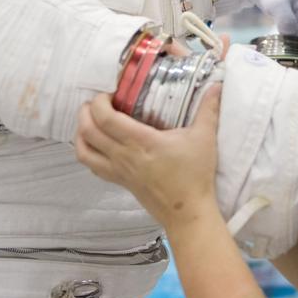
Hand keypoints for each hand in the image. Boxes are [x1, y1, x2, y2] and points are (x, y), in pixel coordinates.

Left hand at [75, 85, 223, 227]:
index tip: (110, 92)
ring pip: (83, 150)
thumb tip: (217, 85)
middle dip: (85, 111)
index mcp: (140, 142)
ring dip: (81, 132)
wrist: (188, 212)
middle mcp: (123, 156)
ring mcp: (118, 171)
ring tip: (91, 120)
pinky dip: (87, 151)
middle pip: (87, 131)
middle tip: (98, 101)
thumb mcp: (204, 138)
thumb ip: (209, 109)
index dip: (99, 101)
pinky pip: (92, 165)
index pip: (105, 118)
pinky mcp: (120, 182)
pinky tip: (98, 143)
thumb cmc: (195, 175)